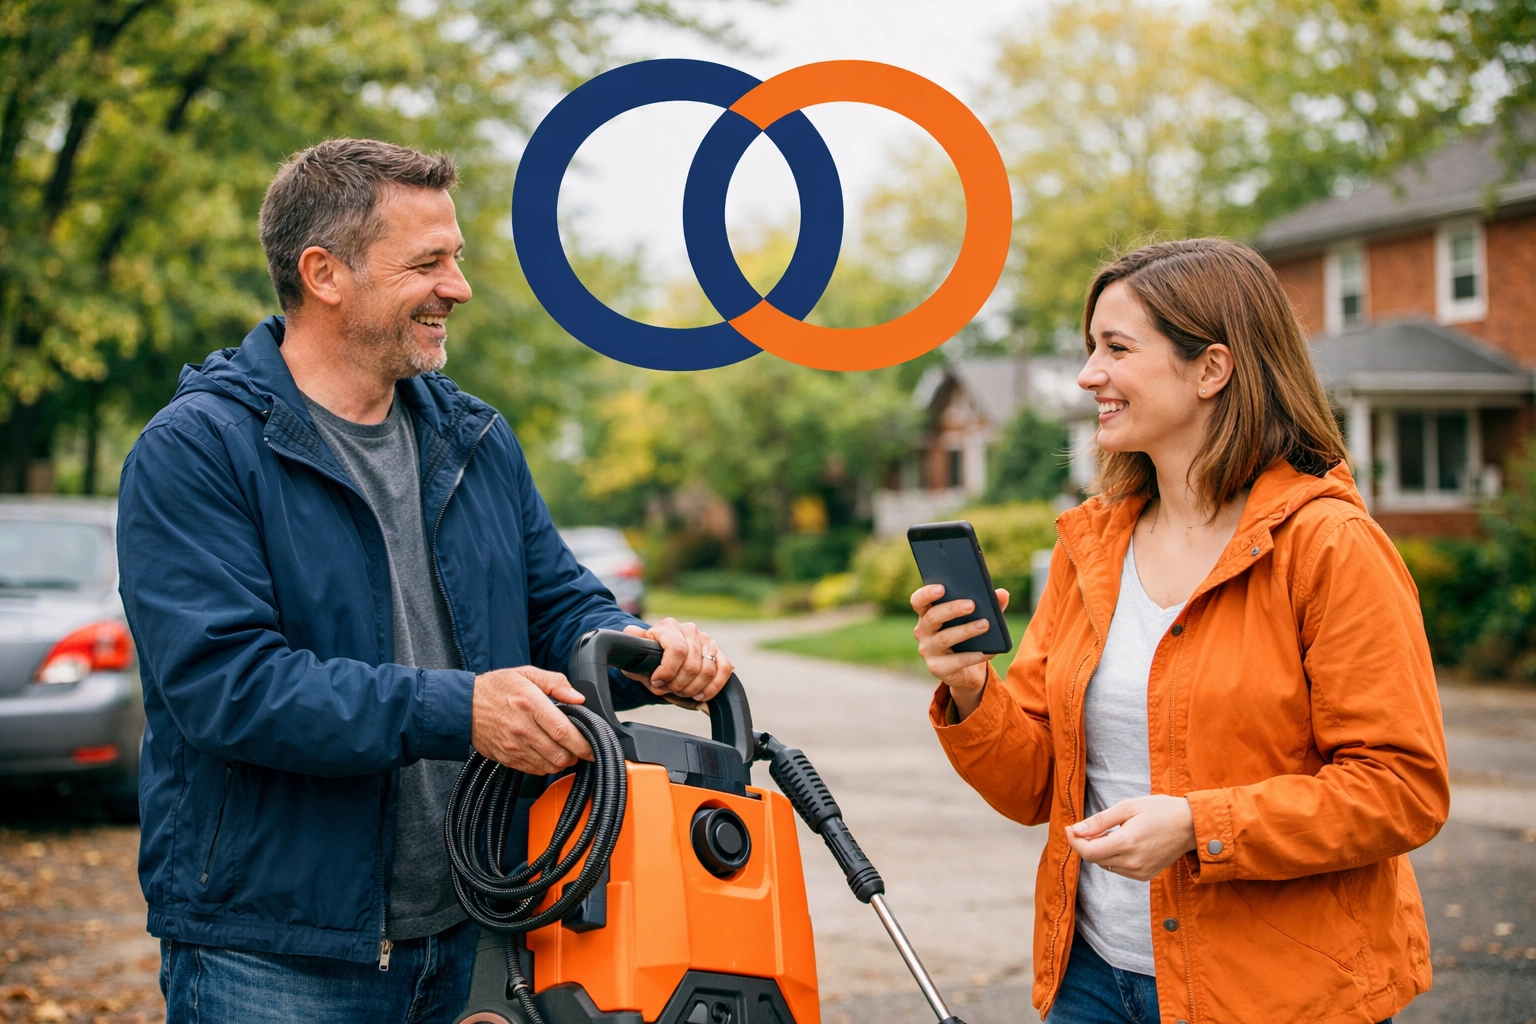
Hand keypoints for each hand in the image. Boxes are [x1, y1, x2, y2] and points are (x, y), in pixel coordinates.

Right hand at [470, 666, 591, 773]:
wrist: (462, 706)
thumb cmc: (496, 688)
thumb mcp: (526, 674)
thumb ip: (556, 683)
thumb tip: (578, 697)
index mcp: (530, 704)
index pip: (563, 731)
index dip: (583, 743)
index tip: (592, 746)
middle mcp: (522, 728)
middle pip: (559, 754)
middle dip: (576, 755)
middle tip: (580, 748)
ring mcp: (513, 746)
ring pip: (549, 766)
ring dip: (562, 762)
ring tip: (564, 750)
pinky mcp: (507, 758)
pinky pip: (534, 770)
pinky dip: (545, 766)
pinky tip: (546, 754)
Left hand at [622, 619, 732, 701]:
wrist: (660, 653)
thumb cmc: (647, 655)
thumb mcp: (634, 652)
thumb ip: (631, 644)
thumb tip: (632, 633)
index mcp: (669, 627)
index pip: (677, 650)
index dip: (667, 671)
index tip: (657, 682)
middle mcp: (690, 631)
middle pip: (692, 665)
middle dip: (678, 685)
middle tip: (668, 690)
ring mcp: (706, 641)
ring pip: (708, 670)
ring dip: (693, 689)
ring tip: (680, 692)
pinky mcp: (717, 652)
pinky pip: (724, 669)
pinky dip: (713, 686)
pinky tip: (700, 695)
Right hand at [911, 584, 1009, 720]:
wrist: (968, 671)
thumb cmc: (969, 638)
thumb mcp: (978, 618)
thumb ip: (989, 605)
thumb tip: (1002, 594)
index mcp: (927, 614)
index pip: (918, 601)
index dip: (926, 593)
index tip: (942, 587)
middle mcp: (923, 632)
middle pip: (932, 617)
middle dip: (951, 609)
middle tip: (971, 605)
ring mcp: (928, 651)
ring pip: (944, 638)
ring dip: (965, 630)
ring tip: (985, 624)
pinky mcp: (937, 668)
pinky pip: (956, 661)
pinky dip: (974, 655)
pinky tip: (990, 651)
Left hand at [1064, 795, 1196, 881]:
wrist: (1190, 826)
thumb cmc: (1160, 810)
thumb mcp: (1128, 807)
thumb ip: (1100, 821)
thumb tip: (1075, 829)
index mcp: (1127, 843)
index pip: (1088, 852)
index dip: (1073, 841)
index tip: (1069, 828)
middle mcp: (1133, 862)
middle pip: (1094, 859)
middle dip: (1084, 844)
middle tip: (1088, 826)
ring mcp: (1140, 872)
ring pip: (1105, 865)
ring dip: (1099, 850)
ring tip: (1112, 832)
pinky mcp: (1145, 876)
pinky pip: (1119, 869)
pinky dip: (1113, 857)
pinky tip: (1123, 843)